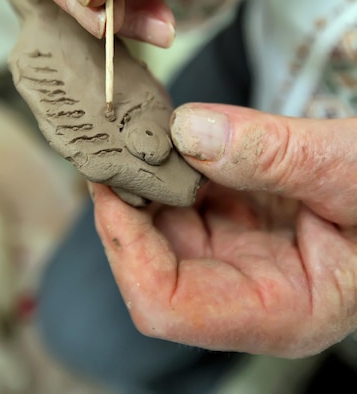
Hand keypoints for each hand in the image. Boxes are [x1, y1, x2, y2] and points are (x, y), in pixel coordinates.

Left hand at [92, 103, 356, 357]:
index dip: (126, 249)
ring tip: (135, 130)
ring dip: (146, 180)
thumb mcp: (349, 168)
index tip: (109, 185)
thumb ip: (275, 154)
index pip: (169, 306)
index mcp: (282, 311)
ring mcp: (245, 256)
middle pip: (155, 264)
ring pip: (167, 227)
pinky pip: (189, 198)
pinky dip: (173, 166)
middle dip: (128, 205)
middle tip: (111, 142)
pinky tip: (168, 133)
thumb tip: (189, 131)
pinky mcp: (243, 222)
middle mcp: (253, 292)